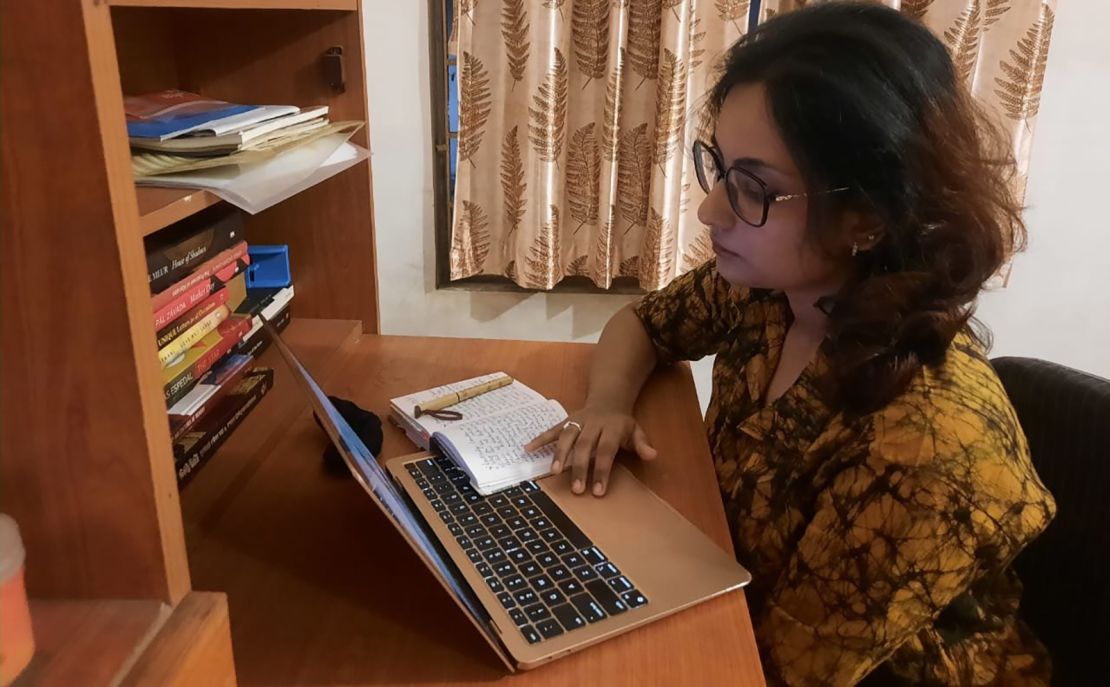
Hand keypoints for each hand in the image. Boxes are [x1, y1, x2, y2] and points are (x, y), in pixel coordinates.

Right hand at [524, 405, 656, 496]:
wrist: (608, 398)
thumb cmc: (622, 422)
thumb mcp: (636, 431)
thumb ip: (642, 444)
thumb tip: (652, 455)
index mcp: (611, 427)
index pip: (606, 451)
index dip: (602, 470)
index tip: (597, 491)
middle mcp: (593, 423)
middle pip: (584, 446)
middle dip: (580, 468)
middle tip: (576, 489)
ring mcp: (577, 421)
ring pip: (567, 436)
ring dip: (559, 454)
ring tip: (554, 472)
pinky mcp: (566, 420)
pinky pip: (552, 430)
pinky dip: (540, 438)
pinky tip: (527, 449)